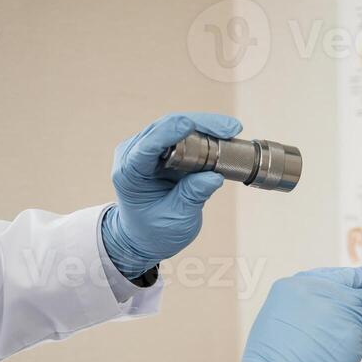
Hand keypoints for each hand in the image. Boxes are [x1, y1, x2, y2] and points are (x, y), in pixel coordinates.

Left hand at [101, 113, 241, 278]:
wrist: (145, 236)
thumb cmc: (155, 231)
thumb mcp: (176, 218)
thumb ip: (193, 196)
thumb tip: (214, 176)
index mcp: (130, 173)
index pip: (147, 147)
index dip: (168, 133)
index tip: (189, 125)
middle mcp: (134, 154)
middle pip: (165, 127)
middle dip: (199, 125)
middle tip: (230, 129)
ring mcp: (148, 148)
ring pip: (176, 125)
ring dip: (205, 126)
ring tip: (232, 130)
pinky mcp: (162, 148)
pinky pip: (183, 134)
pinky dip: (204, 133)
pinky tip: (224, 135)